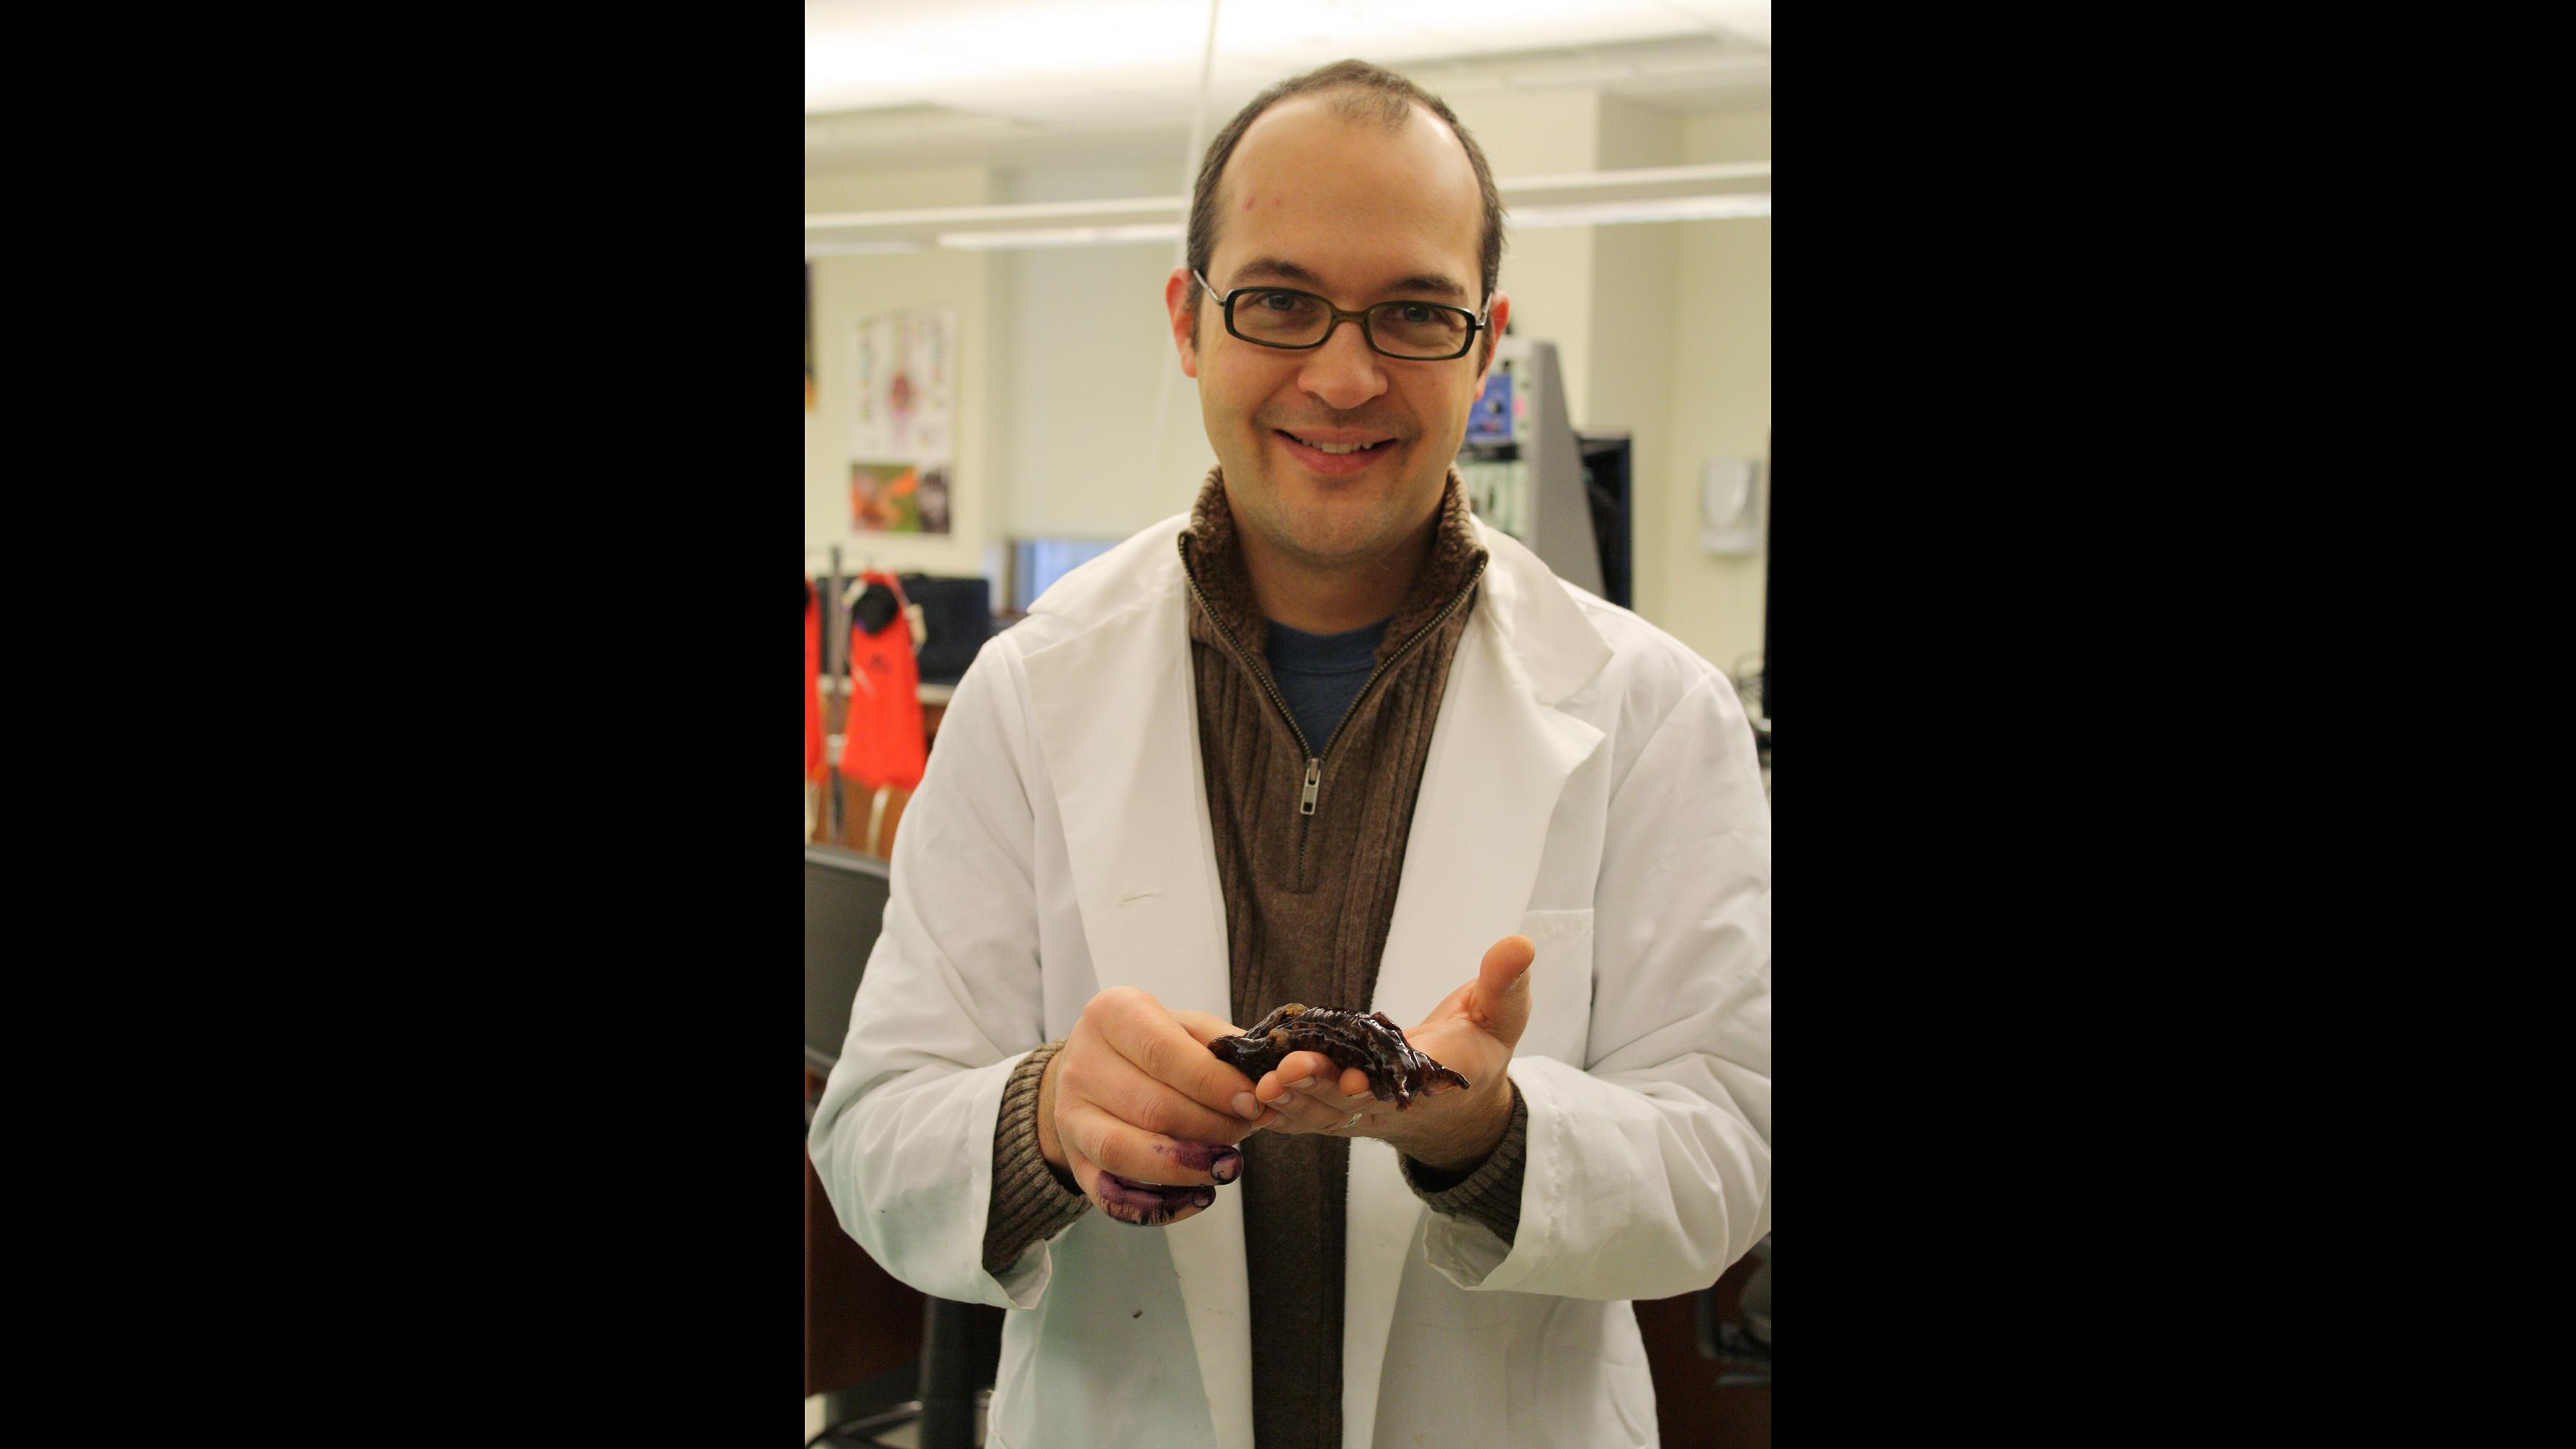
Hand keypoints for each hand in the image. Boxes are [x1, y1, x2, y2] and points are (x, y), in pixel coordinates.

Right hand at [1039, 986, 1278, 1226]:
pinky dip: (1159, 1206)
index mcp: (1110, 1015)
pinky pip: (1112, 1196)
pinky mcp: (1075, 1161)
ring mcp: (1071, 1117)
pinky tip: (1198, 1197)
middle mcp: (1081, 1065)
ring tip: (1228, 1166)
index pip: (1162, 1052)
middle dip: (1211, 1126)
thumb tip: (1266, 1075)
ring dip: (1186, 1167)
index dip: (1213, 1083)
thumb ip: (1223, 1044)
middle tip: (1247, 1131)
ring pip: (1125, 1152)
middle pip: (1150, 1107)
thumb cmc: (1149, 1043)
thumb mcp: (1183, 1025)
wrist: (1093, 1067)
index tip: (1252, 1102)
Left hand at [1251, 935, 1534, 1171]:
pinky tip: (1246, 1100)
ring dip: (1290, 1101)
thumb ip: (1505, 982)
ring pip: (1319, 1112)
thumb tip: (1519, 944)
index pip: (1401, 1083)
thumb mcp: (1502, 1014)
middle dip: (1319, 1087)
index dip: (1375, 1083)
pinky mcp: (1333, 1111)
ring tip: (1262, 1086)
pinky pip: (1301, 1116)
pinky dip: (1277, 1112)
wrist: (1457, 1105)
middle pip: (1349, 1101)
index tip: (1353, 1078)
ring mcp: (1358, 1113)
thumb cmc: (1478, 1049)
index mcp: (1432, 1081)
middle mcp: (1390, 1103)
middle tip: (1289, 1072)